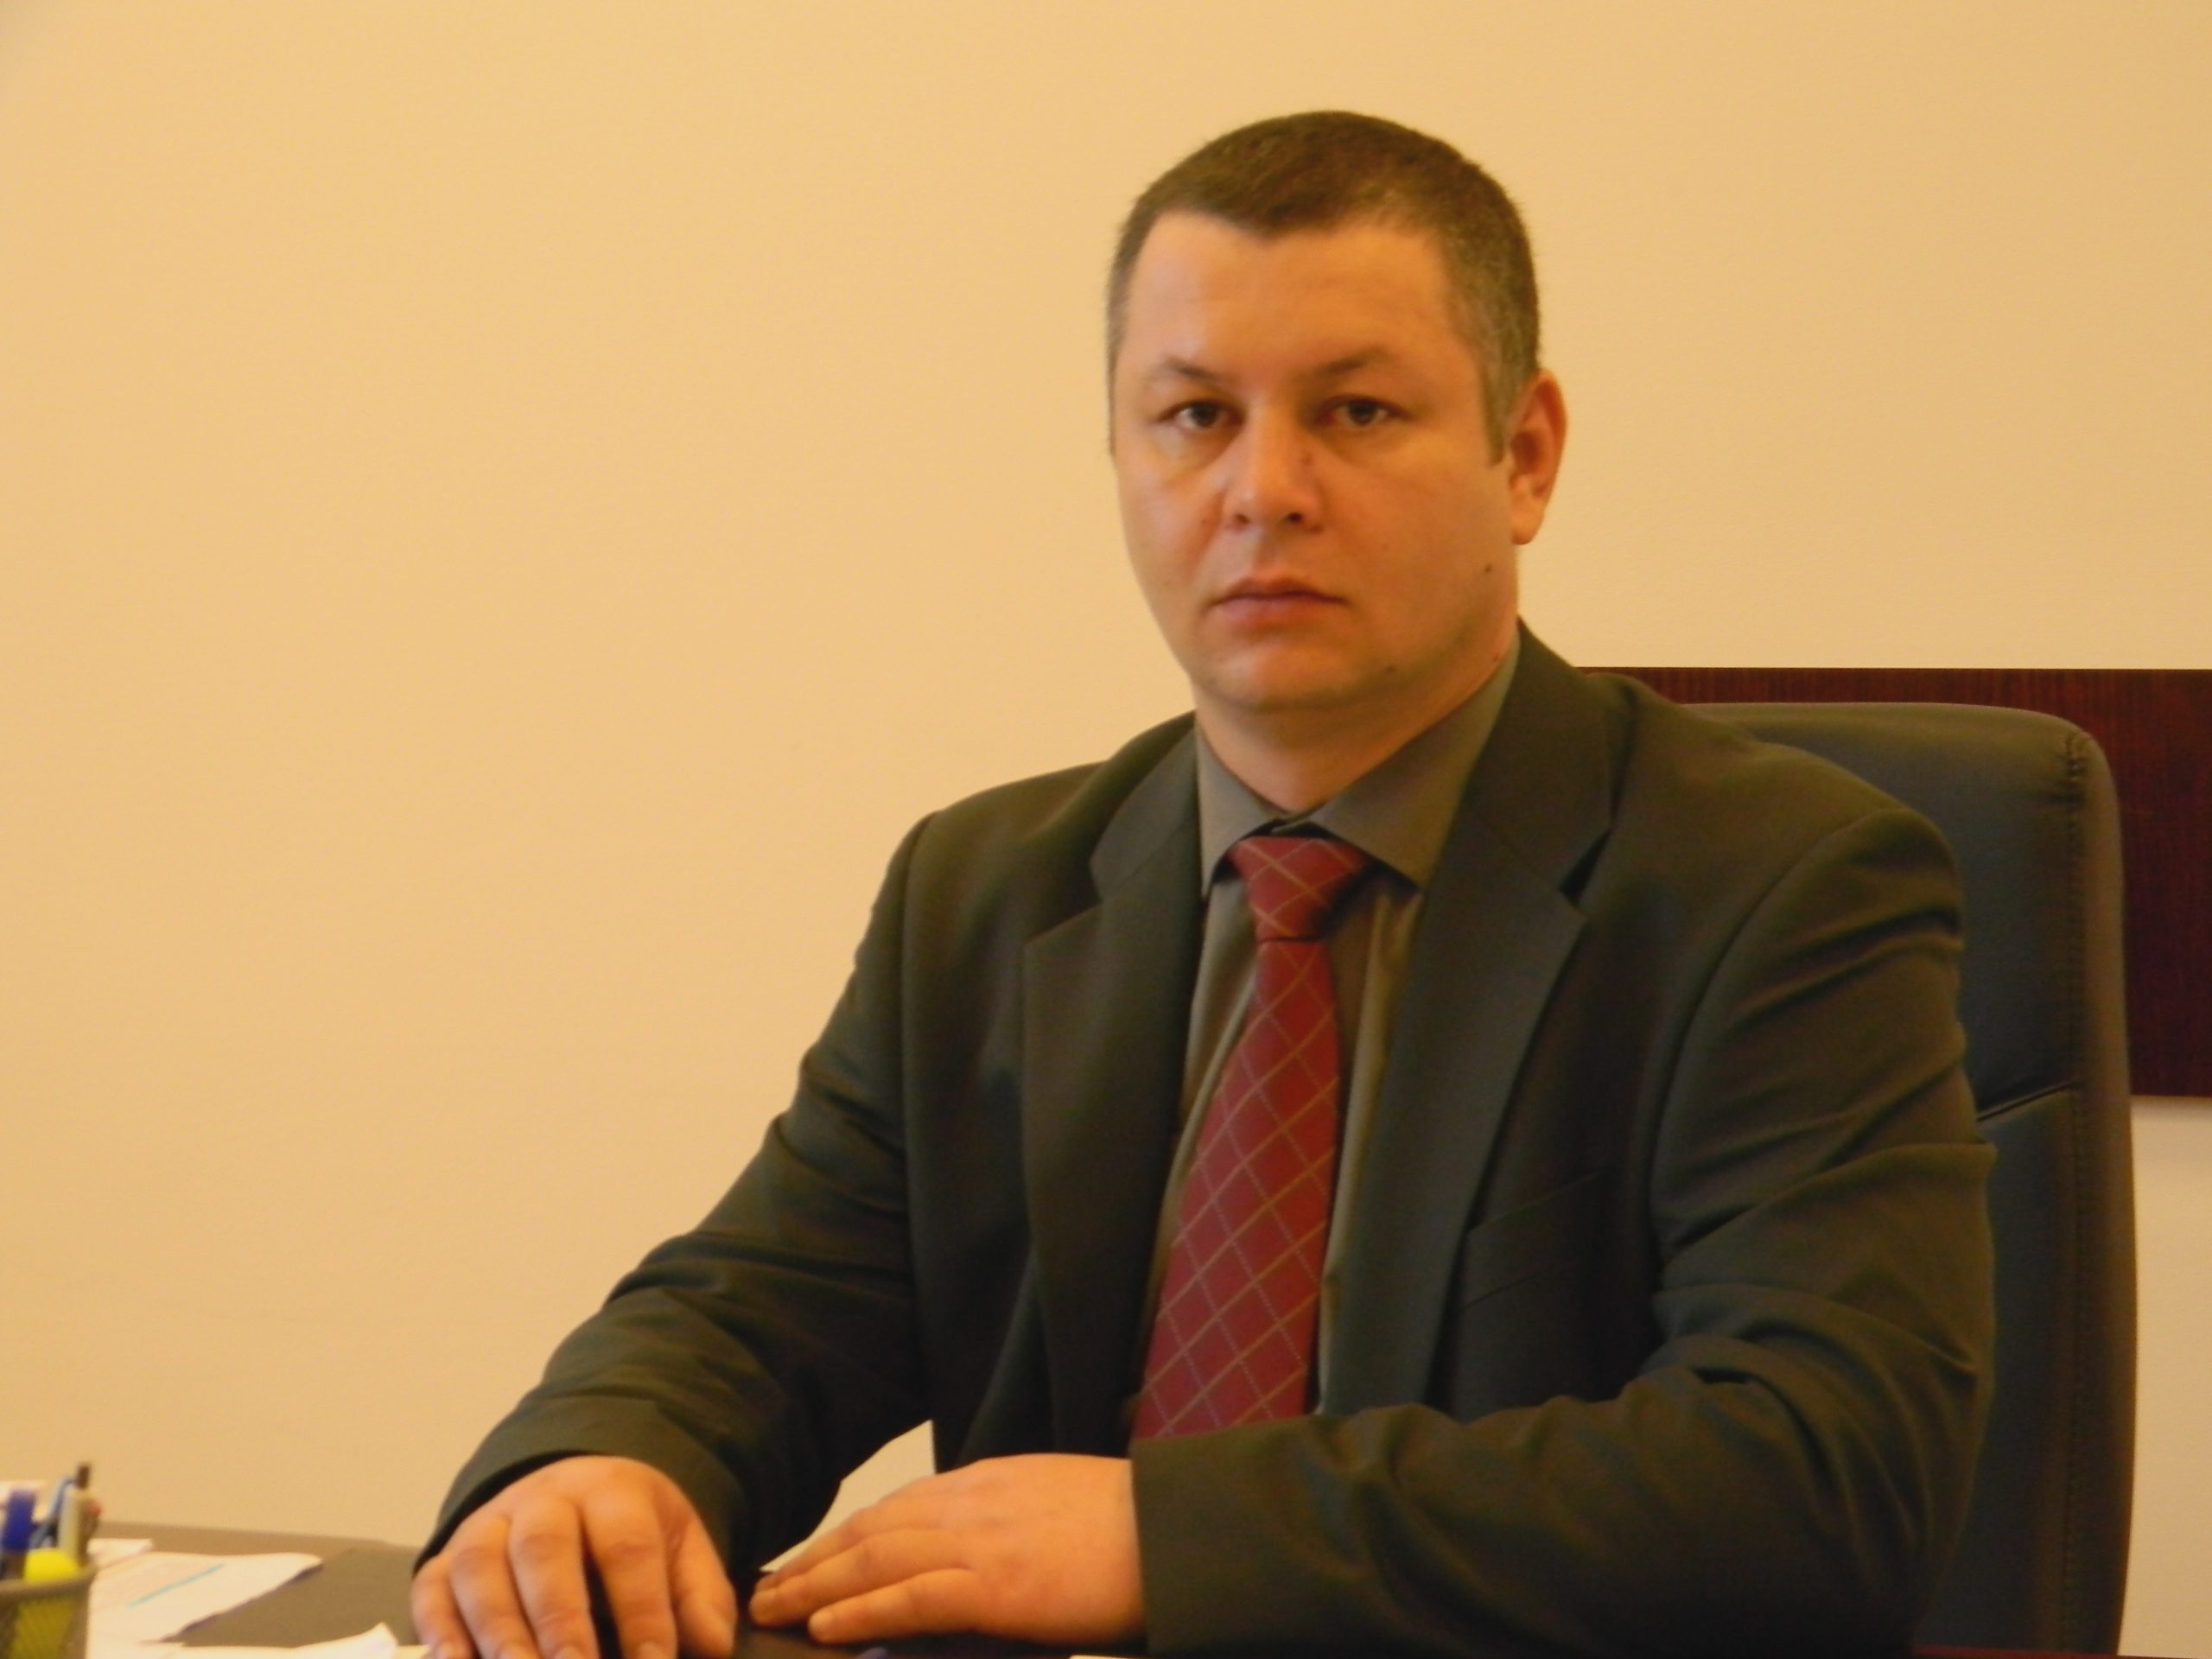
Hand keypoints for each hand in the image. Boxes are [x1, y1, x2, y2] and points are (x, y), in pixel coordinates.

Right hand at [411, 1455, 735, 1658]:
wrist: (574, 1491)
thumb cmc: (632, 1533)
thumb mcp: (679, 1547)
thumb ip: (699, 1597)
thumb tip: (709, 1648)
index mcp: (610, 1490)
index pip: (626, 1546)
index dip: (641, 1609)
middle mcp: (541, 1500)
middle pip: (544, 1549)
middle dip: (558, 1617)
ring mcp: (486, 1525)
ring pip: (478, 1566)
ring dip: (496, 1630)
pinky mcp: (443, 1560)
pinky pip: (430, 1590)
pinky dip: (439, 1634)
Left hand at [747, 1453, 1142, 1647]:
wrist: (1174, 1527)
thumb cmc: (1131, 1526)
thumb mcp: (1054, 1505)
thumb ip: (1005, 1524)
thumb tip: (971, 1559)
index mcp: (987, 1484)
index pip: (896, 1509)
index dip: (845, 1536)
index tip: (809, 1558)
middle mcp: (971, 1504)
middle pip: (871, 1530)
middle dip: (813, 1560)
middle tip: (767, 1589)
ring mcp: (980, 1543)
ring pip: (876, 1560)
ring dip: (816, 1586)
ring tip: (773, 1609)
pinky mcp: (995, 1587)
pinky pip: (912, 1598)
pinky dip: (863, 1611)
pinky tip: (826, 1626)